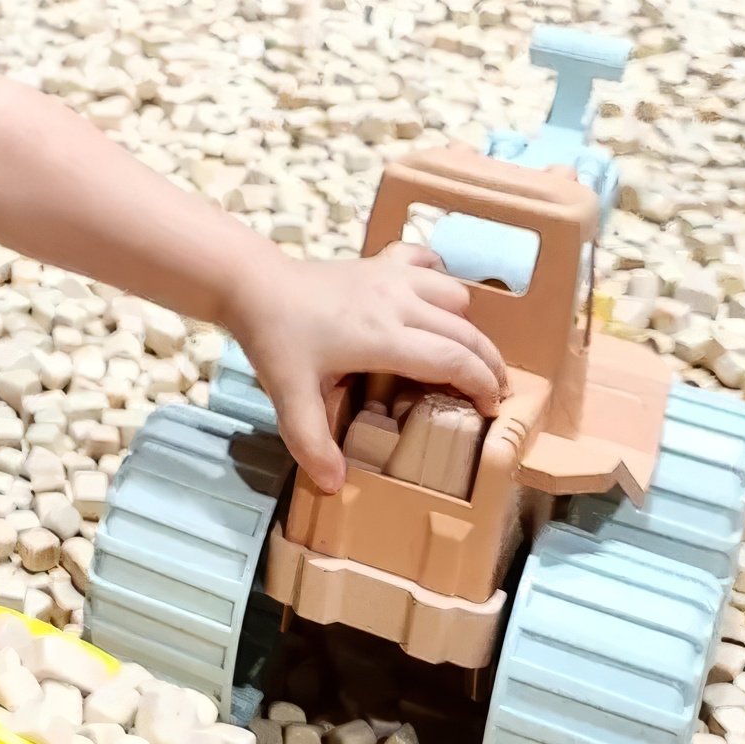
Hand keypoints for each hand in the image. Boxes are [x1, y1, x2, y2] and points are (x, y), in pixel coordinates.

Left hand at [224, 244, 508, 491]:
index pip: (455, 361)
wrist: (252, 285)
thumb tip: (333, 483)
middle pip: (466, 332)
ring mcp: (391, 276)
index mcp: (385, 337)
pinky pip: (425, 260)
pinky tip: (431, 297)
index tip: (490, 410)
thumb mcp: (289, 395)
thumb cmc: (274, 338)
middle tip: (492, 392)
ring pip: (454, 294)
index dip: (481, 386)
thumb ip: (311, 441)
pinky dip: (438, 276)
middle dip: (488, 363)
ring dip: (465, 324)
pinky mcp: (380, 261)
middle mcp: (399, 302)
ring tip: (462, 352)